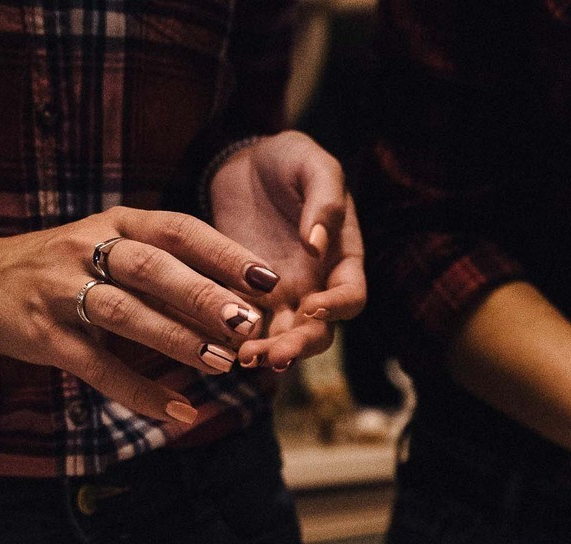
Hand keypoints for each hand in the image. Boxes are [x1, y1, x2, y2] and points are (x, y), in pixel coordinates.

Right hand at [0, 208, 283, 421]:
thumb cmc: (62, 269)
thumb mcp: (108, 250)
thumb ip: (163, 268)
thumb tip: (240, 297)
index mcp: (113, 223)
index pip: (177, 230)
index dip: (224, 252)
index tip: (270, 278)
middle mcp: (86, 248)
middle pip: (152, 268)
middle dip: (202, 294)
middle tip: (249, 322)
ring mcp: (60, 291)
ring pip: (125, 314)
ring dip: (176, 340)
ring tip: (222, 364)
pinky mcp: (42, 336)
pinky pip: (96, 367)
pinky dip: (138, 392)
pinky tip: (177, 411)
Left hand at [207, 131, 366, 370]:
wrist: (244, 162)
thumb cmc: (289, 159)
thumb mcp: (312, 163)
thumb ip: (324, 199)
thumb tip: (318, 243)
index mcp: (342, 258)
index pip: (352, 297)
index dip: (337, 307)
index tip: (313, 305)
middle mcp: (317, 285)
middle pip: (318, 331)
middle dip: (298, 346)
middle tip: (272, 355)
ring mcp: (282, 295)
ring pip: (282, 338)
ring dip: (266, 353)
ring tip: (243, 358)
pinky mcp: (246, 295)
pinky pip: (245, 325)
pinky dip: (235, 338)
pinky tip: (218, 343)